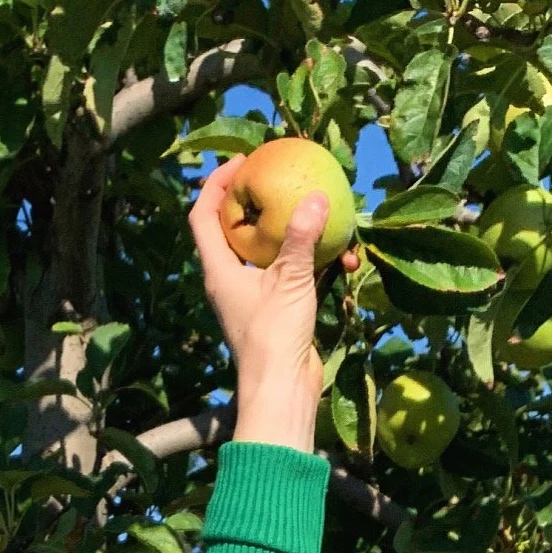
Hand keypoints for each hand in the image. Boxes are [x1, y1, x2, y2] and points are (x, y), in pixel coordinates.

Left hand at [188, 158, 327, 453]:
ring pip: (275, 252)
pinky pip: (299, 275)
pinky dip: (320, 265)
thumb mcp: (290, 280)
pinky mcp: (280, 310)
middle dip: (262, 201)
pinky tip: (348, 261)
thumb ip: (302, 238)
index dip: (216, 184)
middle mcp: (232, 280)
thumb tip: (316, 197)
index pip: (203, 216)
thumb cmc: (274, 337)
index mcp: (220, 270)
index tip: (240, 161)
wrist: (281, 390)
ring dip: (301, 235)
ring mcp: (256, 296)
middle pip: (239, 228)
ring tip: (326, 215)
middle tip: (285, 177)